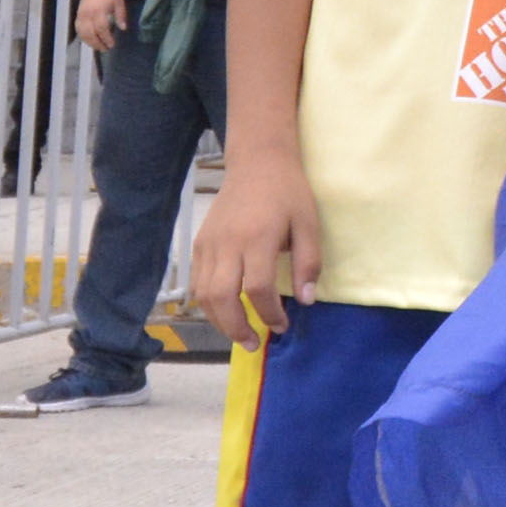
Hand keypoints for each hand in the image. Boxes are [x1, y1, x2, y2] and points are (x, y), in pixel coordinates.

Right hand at [70, 0, 125, 53]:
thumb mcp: (119, 1)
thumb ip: (120, 15)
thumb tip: (123, 29)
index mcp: (99, 10)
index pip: (102, 29)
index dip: (107, 39)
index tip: (112, 45)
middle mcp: (88, 14)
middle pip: (90, 34)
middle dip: (98, 44)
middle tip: (105, 49)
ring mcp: (81, 14)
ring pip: (82, 33)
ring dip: (90, 42)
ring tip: (98, 47)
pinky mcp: (78, 14)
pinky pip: (78, 28)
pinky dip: (82, 36)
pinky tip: (89, 40)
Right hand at [188, 152, 318, 342]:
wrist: (258, 162)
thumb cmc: (287, 193)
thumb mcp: (309, 224)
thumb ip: (308, 263)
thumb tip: (306, 301)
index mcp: (257, 237)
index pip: (258, 288)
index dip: (270, 314)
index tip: (282, 326)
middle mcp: (228, 242)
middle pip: (222, 297)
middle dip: (237, 327)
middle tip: (253, 344)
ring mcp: (209, 243)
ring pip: (204, 294)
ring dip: (219, 321)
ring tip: (239, 334)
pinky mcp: (199, 242)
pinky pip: (197, 281)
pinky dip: (207, 302)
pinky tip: (224, 311)